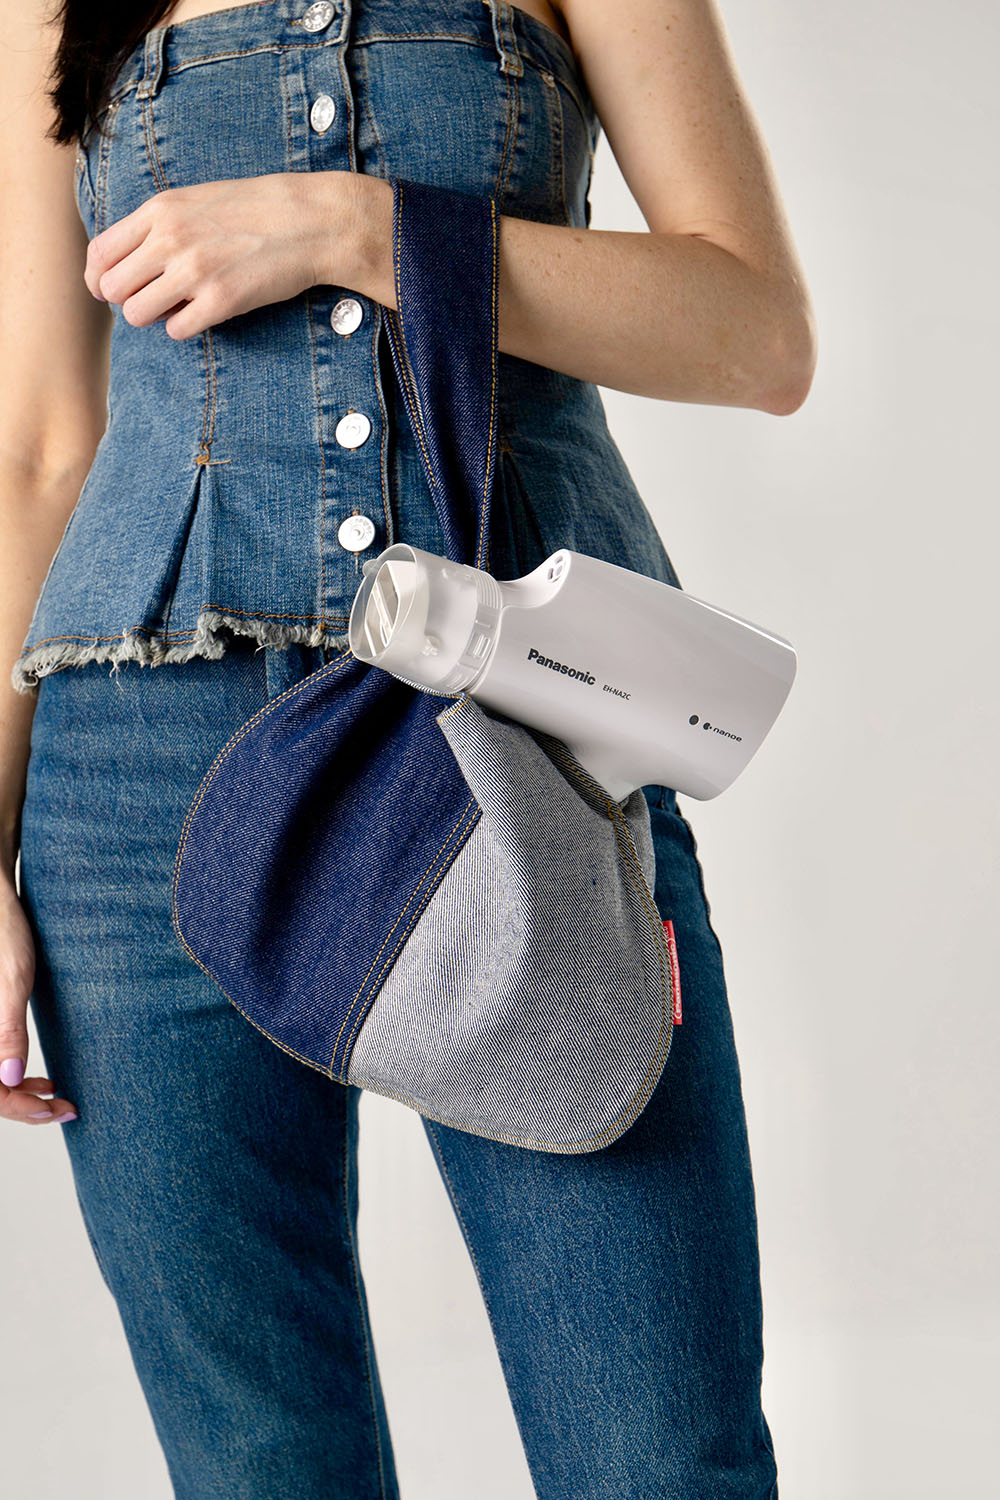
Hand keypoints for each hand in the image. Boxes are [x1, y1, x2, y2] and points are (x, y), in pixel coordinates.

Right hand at [0, 877, 76, 1125]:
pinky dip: (16, 1078)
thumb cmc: (5, 935)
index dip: (21, 1109)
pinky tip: (41, 1078)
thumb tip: (11, 1079)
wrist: (0, 903)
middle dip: (24, 1108)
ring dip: (21, 1096)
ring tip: (56, 1096)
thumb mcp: (13, 982)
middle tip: (67, 1109)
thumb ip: (7, 1032)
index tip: (57, 1109)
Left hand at [83, 170, 350, 341]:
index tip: (110, 288)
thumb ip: (159, 225)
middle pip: (113, 288)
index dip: (98, 278)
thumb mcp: (196, 200)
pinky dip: (184, 327)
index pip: (101, 253)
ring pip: (137, 314)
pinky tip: (203, 312)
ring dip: (153, 317)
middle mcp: (170, 240)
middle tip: (151, 299)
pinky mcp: (220, 302)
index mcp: (160, 211)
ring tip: (178, 306)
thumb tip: (126, 263)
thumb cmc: (255, 210)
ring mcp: (194, 272)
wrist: (309, 221)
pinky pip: (175, 331)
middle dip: (127, 299)